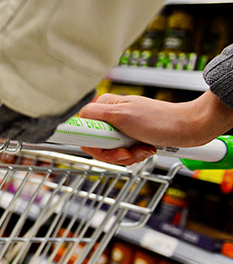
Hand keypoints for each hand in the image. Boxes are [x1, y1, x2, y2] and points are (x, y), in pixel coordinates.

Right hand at [79, 91, 232, 164]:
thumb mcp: (122, 115)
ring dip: (126, 156)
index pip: (81, 129)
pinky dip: (135, 155)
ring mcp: (120, 129)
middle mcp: (109, 118)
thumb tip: (75, 117)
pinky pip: (123, 154)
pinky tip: (146, 149)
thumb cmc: (160, 120)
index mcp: (104, 108)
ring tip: (142, 150)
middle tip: (127, 151)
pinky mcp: (131, 139)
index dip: (90, 141)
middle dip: (112, 153)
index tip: (101, 146)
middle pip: (95, 144)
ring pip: (110, 151)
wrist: (189, 128)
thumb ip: (96, 114)